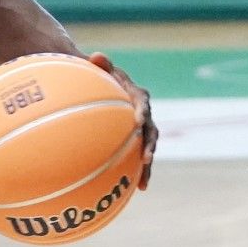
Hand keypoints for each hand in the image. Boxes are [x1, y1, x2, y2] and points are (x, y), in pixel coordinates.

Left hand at [90, 51, 156, 188]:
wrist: (104, 88)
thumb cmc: (99, 77)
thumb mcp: (99, 69)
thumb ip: (100, 64)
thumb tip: (95, 56)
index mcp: (137, 96)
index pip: (143, 102)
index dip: (142, 111)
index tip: (138, 121)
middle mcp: (143, 113)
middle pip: (151, 131)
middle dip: (150, 145)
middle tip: (146, 158)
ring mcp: (140, 130)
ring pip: (148, 148)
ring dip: (147, 166)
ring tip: (143, 183)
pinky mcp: (134, 142)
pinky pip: (137, 158)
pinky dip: (137, 173)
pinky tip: (136, 190)